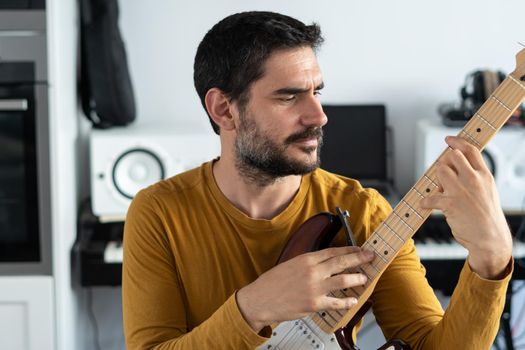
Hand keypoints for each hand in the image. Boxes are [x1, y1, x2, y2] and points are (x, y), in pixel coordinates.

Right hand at [236, 246, 374, 331]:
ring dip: (357, 278)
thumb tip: (325, 264)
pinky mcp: (314, 304)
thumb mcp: (290, 265)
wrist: (260, 300)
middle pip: (342, 262)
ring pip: (343, 280)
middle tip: (370, 257)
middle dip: (359, 258)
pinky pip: (336, 302)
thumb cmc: (272, 283)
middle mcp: (312, 271)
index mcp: (306, 259)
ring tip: (364, 278)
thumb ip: (308, 264)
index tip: (359, 249)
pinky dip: (346, 302)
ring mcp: (314, 288)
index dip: (349, 249)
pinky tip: (352, 300)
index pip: (333, 251)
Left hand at [419, 136, 511, 278]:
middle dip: (444, 164)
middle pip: (451, 157)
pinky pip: (430, 197)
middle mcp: (474, 180)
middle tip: (444, 175)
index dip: (457, 142)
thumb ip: (475, 177)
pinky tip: (426, 204)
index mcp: (484, 175)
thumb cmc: (487, 216)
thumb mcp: (488, 190)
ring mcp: (461, 191)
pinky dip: (425, 201)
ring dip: (436, 180)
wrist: (490, 238)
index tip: (449, 139)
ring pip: (440, 172)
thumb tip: (456, 168)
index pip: (470, 150)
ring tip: (440, 191)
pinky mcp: (450, 204)